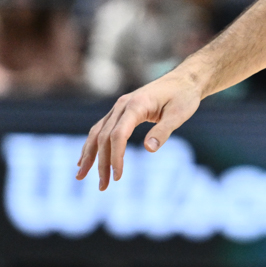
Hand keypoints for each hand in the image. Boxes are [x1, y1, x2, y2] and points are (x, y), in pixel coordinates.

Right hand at [76, 67, 205, 190]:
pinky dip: (92, 145)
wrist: (184, 80)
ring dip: (89, 155)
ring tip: (80, 176)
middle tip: (103, 186)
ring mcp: (119, 107)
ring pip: (97, 133)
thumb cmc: (184, 96)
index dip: (116, 156)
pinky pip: (101, 129)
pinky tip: (85, 159)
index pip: (118, 134)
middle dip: (101, 163)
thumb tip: (149, 149)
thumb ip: (164, 130)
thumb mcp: (179, 114)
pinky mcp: (120, 111)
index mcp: (136, 105)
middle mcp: (122, 105)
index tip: (118, 176)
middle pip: (104, 137)